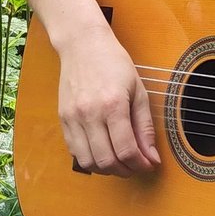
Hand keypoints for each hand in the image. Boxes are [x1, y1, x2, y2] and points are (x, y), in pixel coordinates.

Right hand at [56, 31, 160, 175]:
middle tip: (136, 166)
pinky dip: (90, 159)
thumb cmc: (113, 63)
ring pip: (88, 161)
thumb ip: (144, 126)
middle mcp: (89, 113)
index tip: (148, 164)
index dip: (140, 164)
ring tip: (119, 161)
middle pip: (107, 161)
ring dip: (106, 169)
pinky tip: (102, 151)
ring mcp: (73, 117)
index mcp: (112, 105)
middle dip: (125, 170)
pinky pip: (75, 151)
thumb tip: (152, 156)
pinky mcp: (63, 118)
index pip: (126, 150)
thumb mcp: (138, 90)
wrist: (82, 44)